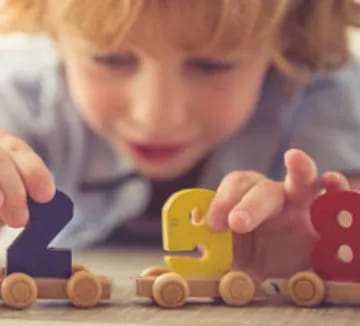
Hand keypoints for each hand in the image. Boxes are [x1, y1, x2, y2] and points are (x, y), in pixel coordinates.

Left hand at [205, 148, 349, 278]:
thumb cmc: (247, 263)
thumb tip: (166, 261)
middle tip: (237, 223)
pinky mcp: (326, 222)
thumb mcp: (223, 265)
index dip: (221, 201)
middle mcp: (271, 199)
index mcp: (242, 203)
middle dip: (250, 204)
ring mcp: (301, 208)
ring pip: (302, 182)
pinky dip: (337, 190)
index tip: (213, 223)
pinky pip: (335, 202)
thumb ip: (203, 259)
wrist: (278, 281)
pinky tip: (332, 184)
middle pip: (262, 189)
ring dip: (299, 170)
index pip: (233, 187)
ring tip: (295, 158)